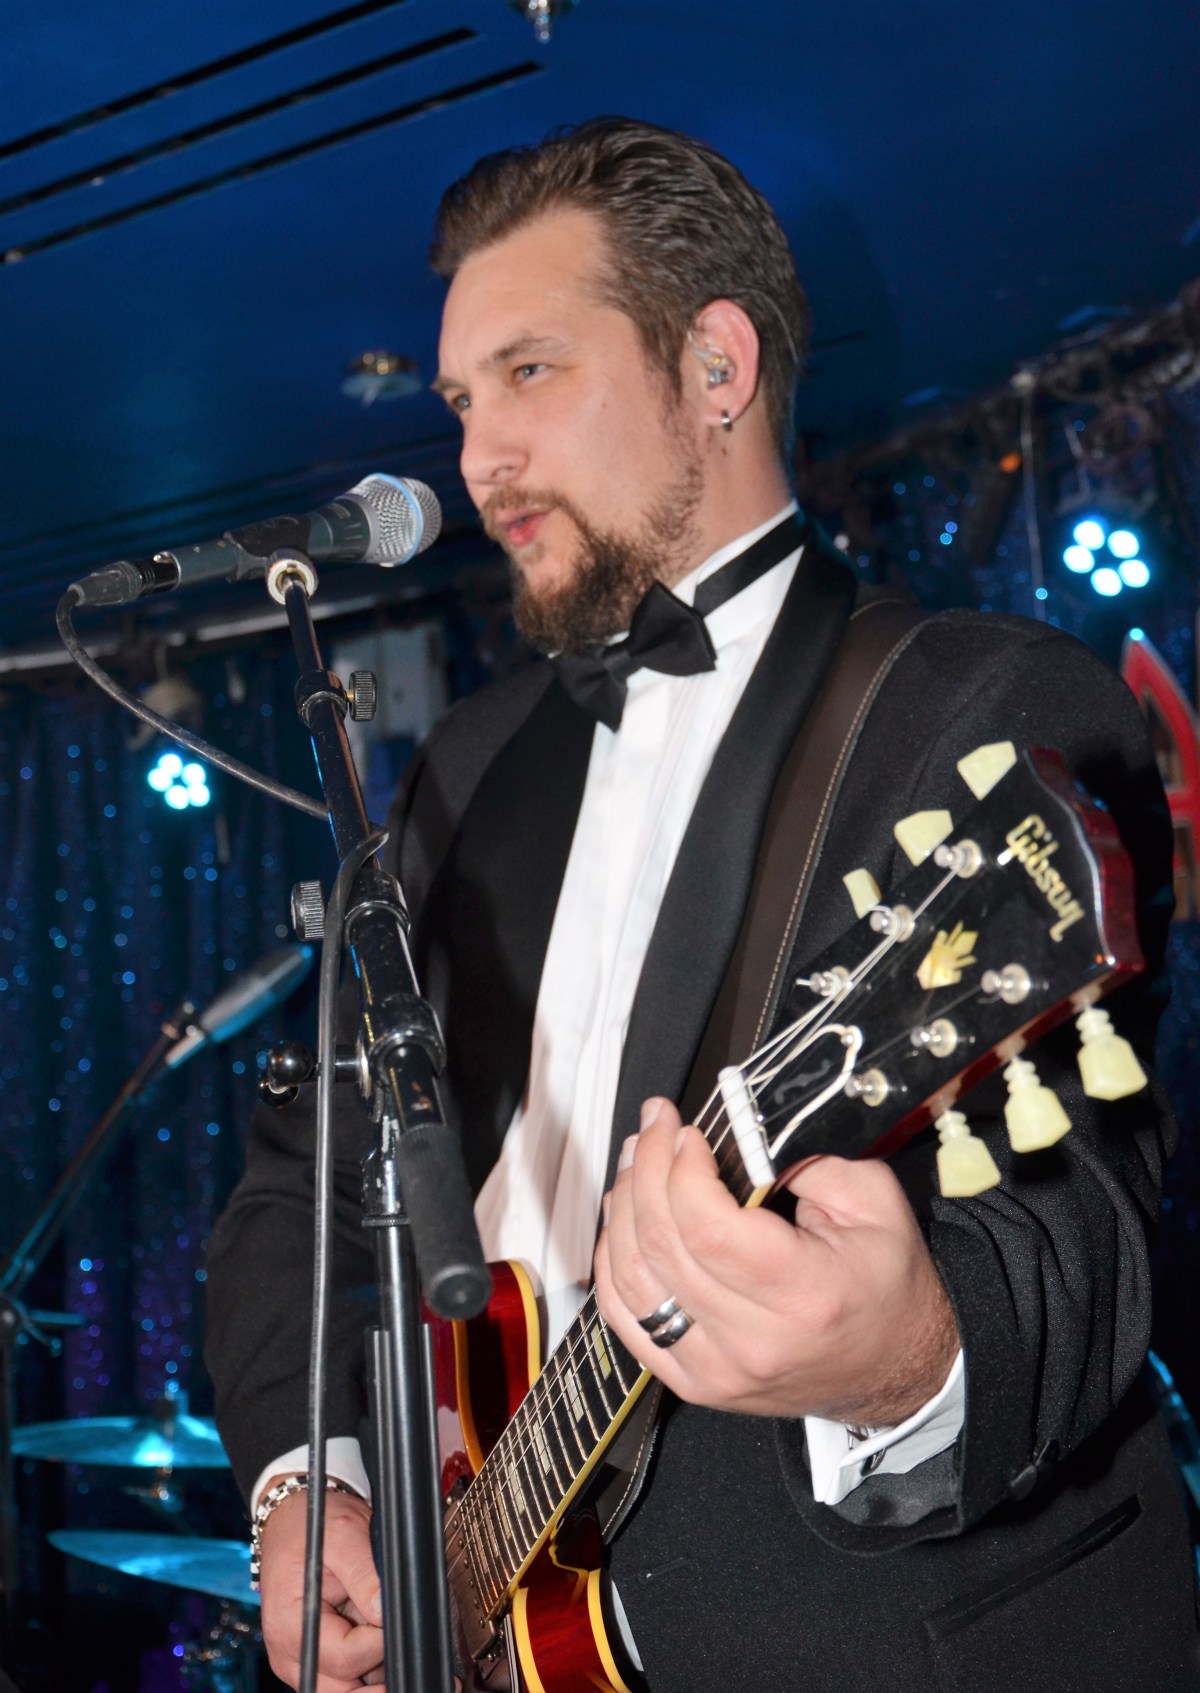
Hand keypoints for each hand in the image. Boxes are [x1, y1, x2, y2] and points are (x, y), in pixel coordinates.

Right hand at [258, 1484, 384, 1690]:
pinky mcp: (315, 1661)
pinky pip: (345, 1680)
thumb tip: (385, 1613)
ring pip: (347, 1691)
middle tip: (415, 1654)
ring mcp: (303, 1662)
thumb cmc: (312, 1526)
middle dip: (381, 1678)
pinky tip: (386, 1648)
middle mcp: (291, 1655)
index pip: (345, 1658)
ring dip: (376, 1678)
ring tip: (404, 1649)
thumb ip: (364, 1573)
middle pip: (344, 1690)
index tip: (399, 1620)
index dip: (380, 1643)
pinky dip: (369, 1671)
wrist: (291, 1521)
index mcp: (291, 1625)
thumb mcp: (343, 1534)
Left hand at [593, 1098, 958, 1426]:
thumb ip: (809, 1158)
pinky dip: (613, 1260)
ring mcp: (715, 1372)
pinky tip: (625, 1218)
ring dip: (624, 1207)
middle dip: (647, 1169)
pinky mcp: (692, 1382)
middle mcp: (753, 1343)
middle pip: (663, 1245)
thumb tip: (739, 1131)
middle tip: (655, 1126)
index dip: (682, 1169)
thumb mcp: (874, 1202)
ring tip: (636, 1161)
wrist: (896, 1370)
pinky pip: (624, 1316)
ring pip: (632, 1278)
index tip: (689, 1132)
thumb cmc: (886, 1285)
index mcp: (804, 1296)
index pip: (708, 1228)